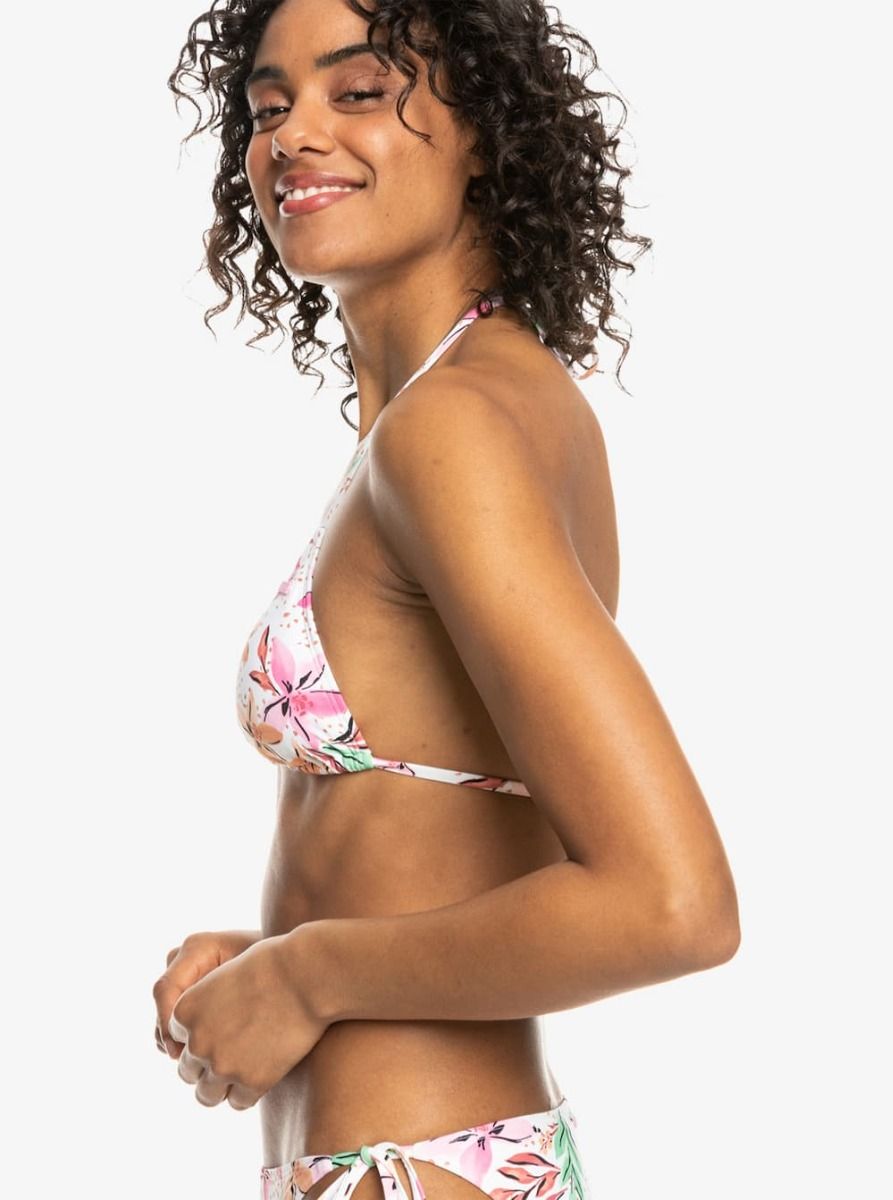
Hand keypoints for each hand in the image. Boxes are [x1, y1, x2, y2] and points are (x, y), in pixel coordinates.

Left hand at [167, 930, 327, 1109]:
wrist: (307, 976)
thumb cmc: (273, 964)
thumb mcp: (226, 974)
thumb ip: (206, 1004)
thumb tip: (200, 1032)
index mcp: (185, 1011)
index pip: (176, 1039)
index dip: (199, 1035)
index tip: (220, 1030)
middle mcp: (198, 1042)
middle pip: (188, 1071)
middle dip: (206, 1065)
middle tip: (233, 1052)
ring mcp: (224, 1066)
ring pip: (207, 1095)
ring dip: (221, 1085)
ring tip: (243, 1071)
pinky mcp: (253, 1083)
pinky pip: (238, 1102)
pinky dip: (248, 1092)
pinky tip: (263, 1073)